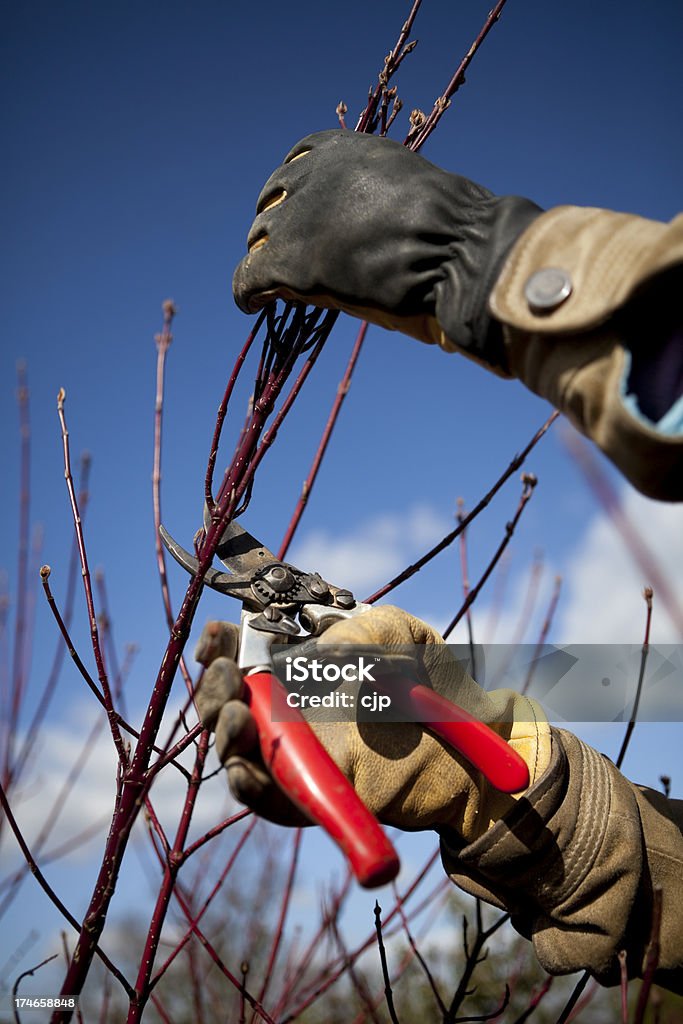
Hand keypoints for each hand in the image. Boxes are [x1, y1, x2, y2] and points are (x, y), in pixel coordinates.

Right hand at [195, 606, 550, 842]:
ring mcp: (298, 755)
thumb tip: (317, 654)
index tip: (216, 638)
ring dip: (225, 733)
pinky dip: (250, 786)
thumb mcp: (400, 633)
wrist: (473, 747)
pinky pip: (268, 799)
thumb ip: (360, 628)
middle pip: (227, 703)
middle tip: (230, 679)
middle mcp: (290, 710)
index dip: (219, 647)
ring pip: (237, 750)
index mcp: (301, 666)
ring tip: (239, 718)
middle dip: (215, 689)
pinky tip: (247, 770)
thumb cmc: (435, 683)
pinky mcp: (313, 797)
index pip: (242, 654)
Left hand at [233, 130, 540, 370]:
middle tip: (286, 257)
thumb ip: (375, 196)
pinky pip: (248, 277)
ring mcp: (296, 217)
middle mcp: (310, 175)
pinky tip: (251, 306)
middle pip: (274, 202)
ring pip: (260, 239)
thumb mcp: (407, 189)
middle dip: (277, 227)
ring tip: (272, 285)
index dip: (292, 194)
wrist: (459, 250)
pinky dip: (246, 292)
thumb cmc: (454, 228)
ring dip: (265, 259)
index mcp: (342, 148)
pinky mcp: (288, 261)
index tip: (296, 215)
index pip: (297, 164)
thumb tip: (368, 223)